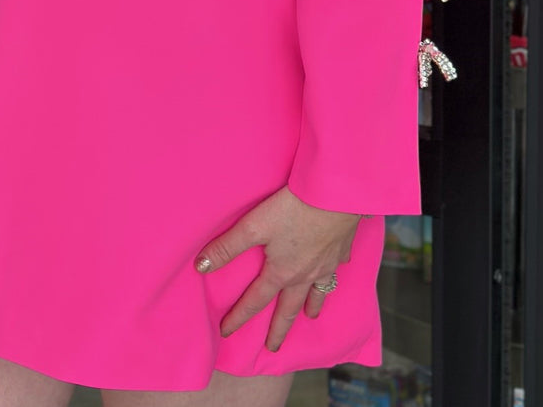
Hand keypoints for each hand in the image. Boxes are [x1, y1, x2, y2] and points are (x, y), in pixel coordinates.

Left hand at [194, 186, 359, 351]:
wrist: (336, 196)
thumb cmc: (293, 209)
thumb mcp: (253, 226)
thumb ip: (227, 247)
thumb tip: (200, 267)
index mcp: (281, 272)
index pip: (255, 300)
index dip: (239, 316)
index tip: (227, 332)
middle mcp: (305, 275)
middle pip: (289, 308)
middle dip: (279, 329)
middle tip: (274, 347)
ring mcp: (326, 264)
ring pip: (318, 293)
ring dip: (311, 306)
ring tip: (309, 316)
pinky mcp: (342, 249)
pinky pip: (337, 269)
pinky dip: (333, 276)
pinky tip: (334, 271)